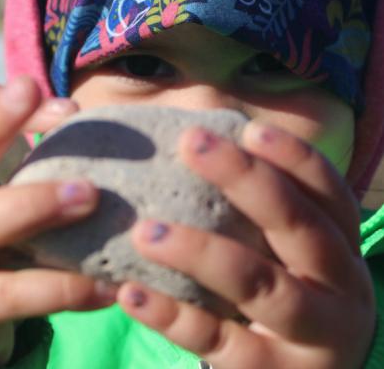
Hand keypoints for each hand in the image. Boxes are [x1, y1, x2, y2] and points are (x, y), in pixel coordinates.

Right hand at [0, 77, 114, 366]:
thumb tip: (80, 124)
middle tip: (70, 114)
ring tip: (90, 196)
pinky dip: (60, 289)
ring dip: (34, 205)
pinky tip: (105, 284)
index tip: (70, 105)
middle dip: (1, 127)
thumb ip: (12, 160)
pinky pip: (9, 297)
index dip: (8, 102)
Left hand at [117, 122, 374, 368]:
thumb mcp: (282, 252)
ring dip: (200, 252)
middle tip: (192, 144)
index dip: (293, 156)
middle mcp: (340, 288)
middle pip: (300, 225)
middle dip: (247, 180)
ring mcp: (312, 339)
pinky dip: (173, 316)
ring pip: (259, 285)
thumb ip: (252, 210)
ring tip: (144, 232)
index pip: (327, 190)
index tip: (248, 128)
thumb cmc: (281, 291)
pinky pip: (218, 342)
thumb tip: (189, 146)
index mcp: (339, 245)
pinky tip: (130, 293)